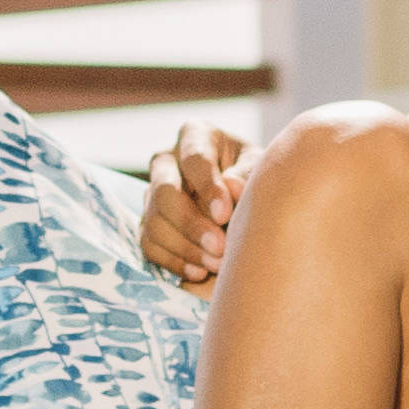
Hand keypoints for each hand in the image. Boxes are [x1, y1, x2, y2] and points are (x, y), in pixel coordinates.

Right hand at [136, 122, 249, 289]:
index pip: (194, 159)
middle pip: (164, 192)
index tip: (225, 215)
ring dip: (184, 248)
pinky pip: (150, 246)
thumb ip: (248, 176)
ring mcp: (152, 193)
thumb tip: (232, 186)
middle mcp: (166, 160)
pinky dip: (173, 262)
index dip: (207, 188)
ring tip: (216, 265)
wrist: (245, 203)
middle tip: (220, 248)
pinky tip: (199, 273)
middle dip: (191, 224)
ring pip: (154, 222)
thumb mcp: (260, 170)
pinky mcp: (149, 223)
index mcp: (196, 135)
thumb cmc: (255, 180)